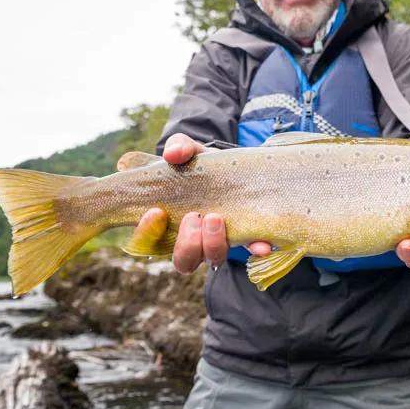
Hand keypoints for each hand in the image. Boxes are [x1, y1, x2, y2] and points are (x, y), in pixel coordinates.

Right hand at [133, 133, 270, 274]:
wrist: (235, 165)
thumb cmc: (201, 164)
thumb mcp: (189, 151)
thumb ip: (179, 147)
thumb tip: (173, 154)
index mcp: (168, 223)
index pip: (148, 242)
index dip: (147, 233)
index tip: (156, 212)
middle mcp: (193, 240)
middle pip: (184, 260)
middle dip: (187, 243)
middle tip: (193, 216)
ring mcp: (220, 241)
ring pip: (213, 259)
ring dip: (213, 244)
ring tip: (216, 217)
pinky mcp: (247, 236)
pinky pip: (251, 250)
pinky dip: (255, 248)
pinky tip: (261, 245)